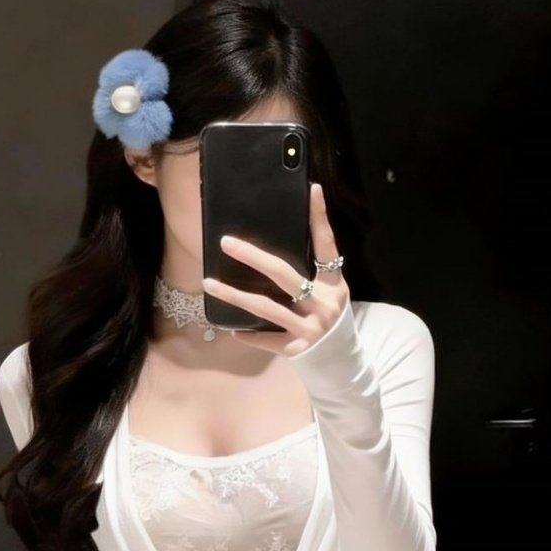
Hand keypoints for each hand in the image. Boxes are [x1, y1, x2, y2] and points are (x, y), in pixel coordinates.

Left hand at [201, 181, 348, 355]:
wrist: (341, 360)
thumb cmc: (327, 316)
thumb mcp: (329, 292)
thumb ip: (312, 272)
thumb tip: (275, 243)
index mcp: (333, 284)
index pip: (326, 245)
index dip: (319, 218)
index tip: (310, 189)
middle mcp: (324, 303)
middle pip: (284, 274)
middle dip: (253, 257)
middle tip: (226, 242)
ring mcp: (310, 328)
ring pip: (266, 307)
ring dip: (234, 296)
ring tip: (209, 283)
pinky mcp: (297, 348)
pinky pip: (267, 339)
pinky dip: (248, 334)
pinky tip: (230, 329)